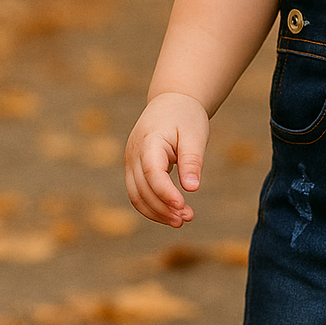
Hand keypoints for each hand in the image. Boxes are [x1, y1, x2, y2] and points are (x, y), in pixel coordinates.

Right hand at [124, 92, 209, 227]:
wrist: (170, 103)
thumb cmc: (185, 117)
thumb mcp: (195, 135)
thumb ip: (192, 161)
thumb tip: (192, 188)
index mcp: (149, 141)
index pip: (152, 172)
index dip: (165, 192)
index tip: (183, 206)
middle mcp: (134, 154)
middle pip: (142, 188)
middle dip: (163, 208)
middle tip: (188, 218)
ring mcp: (130, 162)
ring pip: (136, 196)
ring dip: (157, 212)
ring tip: (181, 221)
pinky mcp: (133, 169)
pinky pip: (138, 194)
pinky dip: (152, 207)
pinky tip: (171, 214)